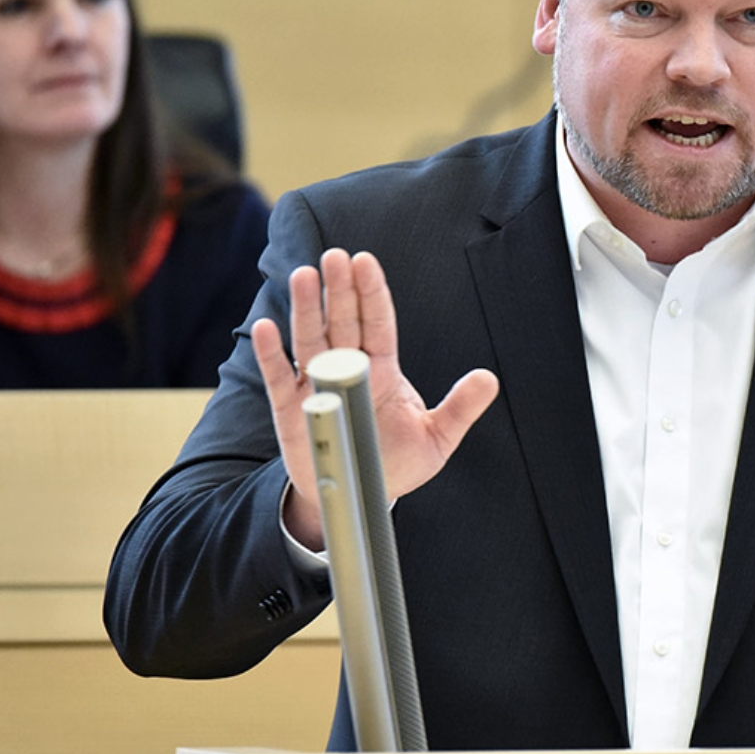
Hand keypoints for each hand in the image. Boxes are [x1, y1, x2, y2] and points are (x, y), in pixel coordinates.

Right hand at [251, 249, 499, 549]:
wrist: (360, 496)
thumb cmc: (396, 464)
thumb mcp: (436, 439)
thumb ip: (460, 408)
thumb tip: (489, 379)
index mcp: (383, 371)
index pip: (378, 323)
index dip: (372, 293)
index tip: (365, 262)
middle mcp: (348, 370)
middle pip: (343, 322)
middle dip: (340, 289)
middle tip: (335, 256)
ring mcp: (317, 386)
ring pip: (310, 340)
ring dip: (306, 309)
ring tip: (303, 276)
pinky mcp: (291, 409)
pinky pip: (279, 377)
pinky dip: (270, 354)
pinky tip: (265, 328)